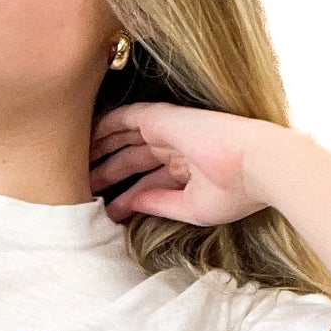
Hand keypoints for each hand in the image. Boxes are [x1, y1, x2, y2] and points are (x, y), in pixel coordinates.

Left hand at [89, 101, 291, 225]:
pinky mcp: (163, 117)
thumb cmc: (235, 191)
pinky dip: (106, 125)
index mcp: (189, 170)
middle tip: (80, 187)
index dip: (127, 197)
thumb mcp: (192, 208)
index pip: (149, 183)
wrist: (256, 164)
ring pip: (125, 138)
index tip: (106, 213)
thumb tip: (131, 206)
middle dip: (107, 172)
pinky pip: (126, 117)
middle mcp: (177, 148)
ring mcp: (170, 131)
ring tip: (74, 164)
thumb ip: (160, 205)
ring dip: (101, 149)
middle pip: (132, 159)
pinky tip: (88, 135)